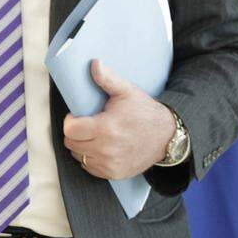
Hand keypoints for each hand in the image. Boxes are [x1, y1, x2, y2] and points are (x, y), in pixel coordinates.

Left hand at [63, 60, 174, 179]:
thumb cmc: (145, 112)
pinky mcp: (115, 174)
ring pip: (78, 156)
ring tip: (94, 135)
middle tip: (86, 125)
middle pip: (71, 143)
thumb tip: (94, 63)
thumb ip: (108, 78)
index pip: (70, 130)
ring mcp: (111, 165)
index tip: (78, 116)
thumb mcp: (127, 91)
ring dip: (82, 146)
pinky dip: (90, 158)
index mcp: (106, 129)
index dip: (71, 121)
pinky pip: (89, 168)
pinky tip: (100, 148)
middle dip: (75, 133)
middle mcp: (107, 150)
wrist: (167, 137)